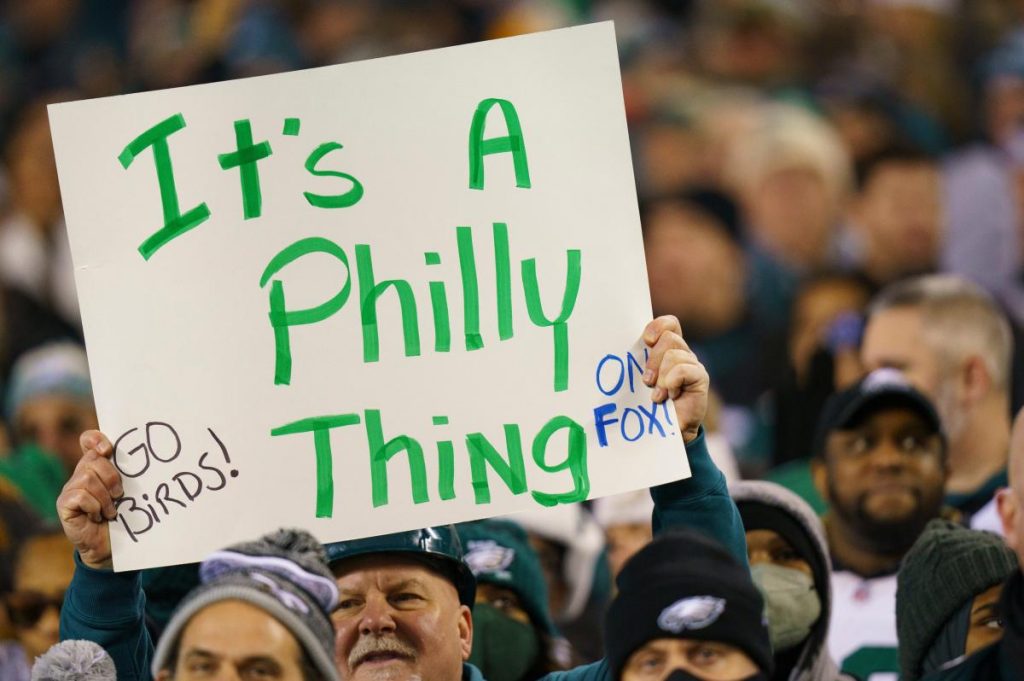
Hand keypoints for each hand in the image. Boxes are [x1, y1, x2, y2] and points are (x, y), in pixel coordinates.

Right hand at [56, 431, 122, 568]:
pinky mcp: (64, 505)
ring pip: (87, 478)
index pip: (89, 440)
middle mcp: (80, 474)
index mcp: (96, 467)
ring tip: (111, 510)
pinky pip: (80, 496)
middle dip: (112, 477)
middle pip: (93, 459)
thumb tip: (146, 457)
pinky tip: (98, 517)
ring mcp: (70, 489)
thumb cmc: (124, 516)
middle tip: (120, 495)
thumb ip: (128, 473)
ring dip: (105, 497)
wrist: (112, 546)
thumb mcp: (129, 491)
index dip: (96, 439)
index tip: (109, 449)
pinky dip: (95, 507)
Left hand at [642, 316, 709, 443]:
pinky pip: (684, 370)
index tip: (645, 341)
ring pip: (674, 355)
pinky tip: (670, 396)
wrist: (667, 431)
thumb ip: (636, 363)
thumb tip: (616, 348)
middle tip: (647, 381)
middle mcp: (683, 353)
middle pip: (669, 338)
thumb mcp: (640, 380)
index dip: (657, 326)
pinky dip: (672, 383)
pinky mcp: (701, 378)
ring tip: (657, 395)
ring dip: (661, 377)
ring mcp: (693, 365)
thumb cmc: (649, 403)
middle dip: (653, 360)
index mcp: (668, 349)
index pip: (669, 323)